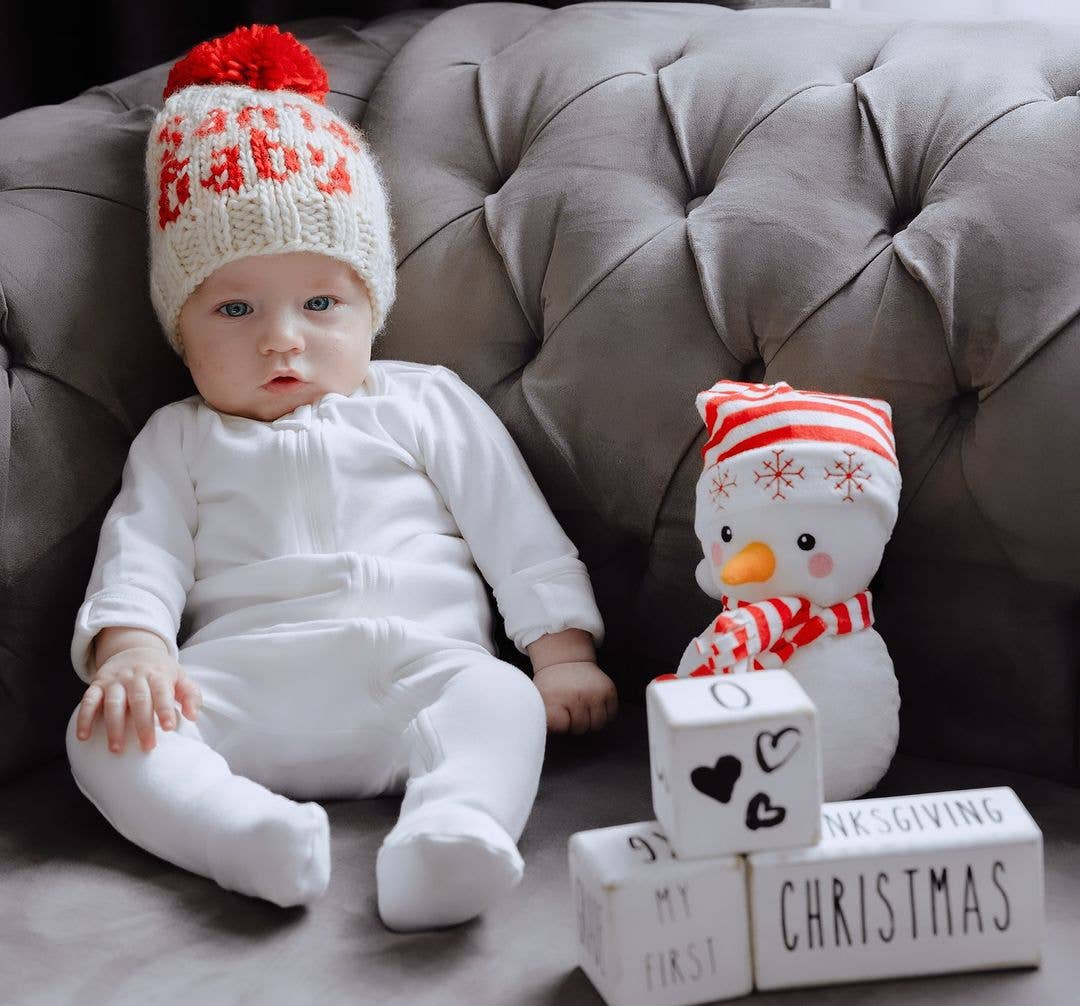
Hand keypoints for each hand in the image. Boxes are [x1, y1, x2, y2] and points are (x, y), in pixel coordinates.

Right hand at [74, 646, 201, 754]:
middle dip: (143, 725)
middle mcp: (135, 676)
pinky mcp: (97, 684)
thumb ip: (190, 695)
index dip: (165, 709)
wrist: (134, 649)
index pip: (162, 692)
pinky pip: (89, 700)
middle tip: (147, 747)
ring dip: (114, 726)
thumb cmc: (160, 671)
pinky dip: (84, 717)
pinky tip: (84, 736)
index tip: (169, 727)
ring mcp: (115, 680)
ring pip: (114, 702)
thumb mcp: (180, 677)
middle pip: (139, 700)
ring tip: (116, 748)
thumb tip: (193, 716)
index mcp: (158, 675)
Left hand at [532, 661, 617, 733]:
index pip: (563, 726)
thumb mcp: (539, 698)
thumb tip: (540, 734)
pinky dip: (604, 714)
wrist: (566, 659)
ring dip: (590, 722)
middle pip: (581, 728)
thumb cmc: (551, 686)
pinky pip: (611, 714)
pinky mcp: (608, 689)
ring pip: (598, 724)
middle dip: (575, 725)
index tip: (558, 716)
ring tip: (582, 711)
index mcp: (556, 698)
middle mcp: (577, 695)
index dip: (562, 725)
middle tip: (570, 713)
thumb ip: (542, 717)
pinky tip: (593, 706)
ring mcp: (595, 692)